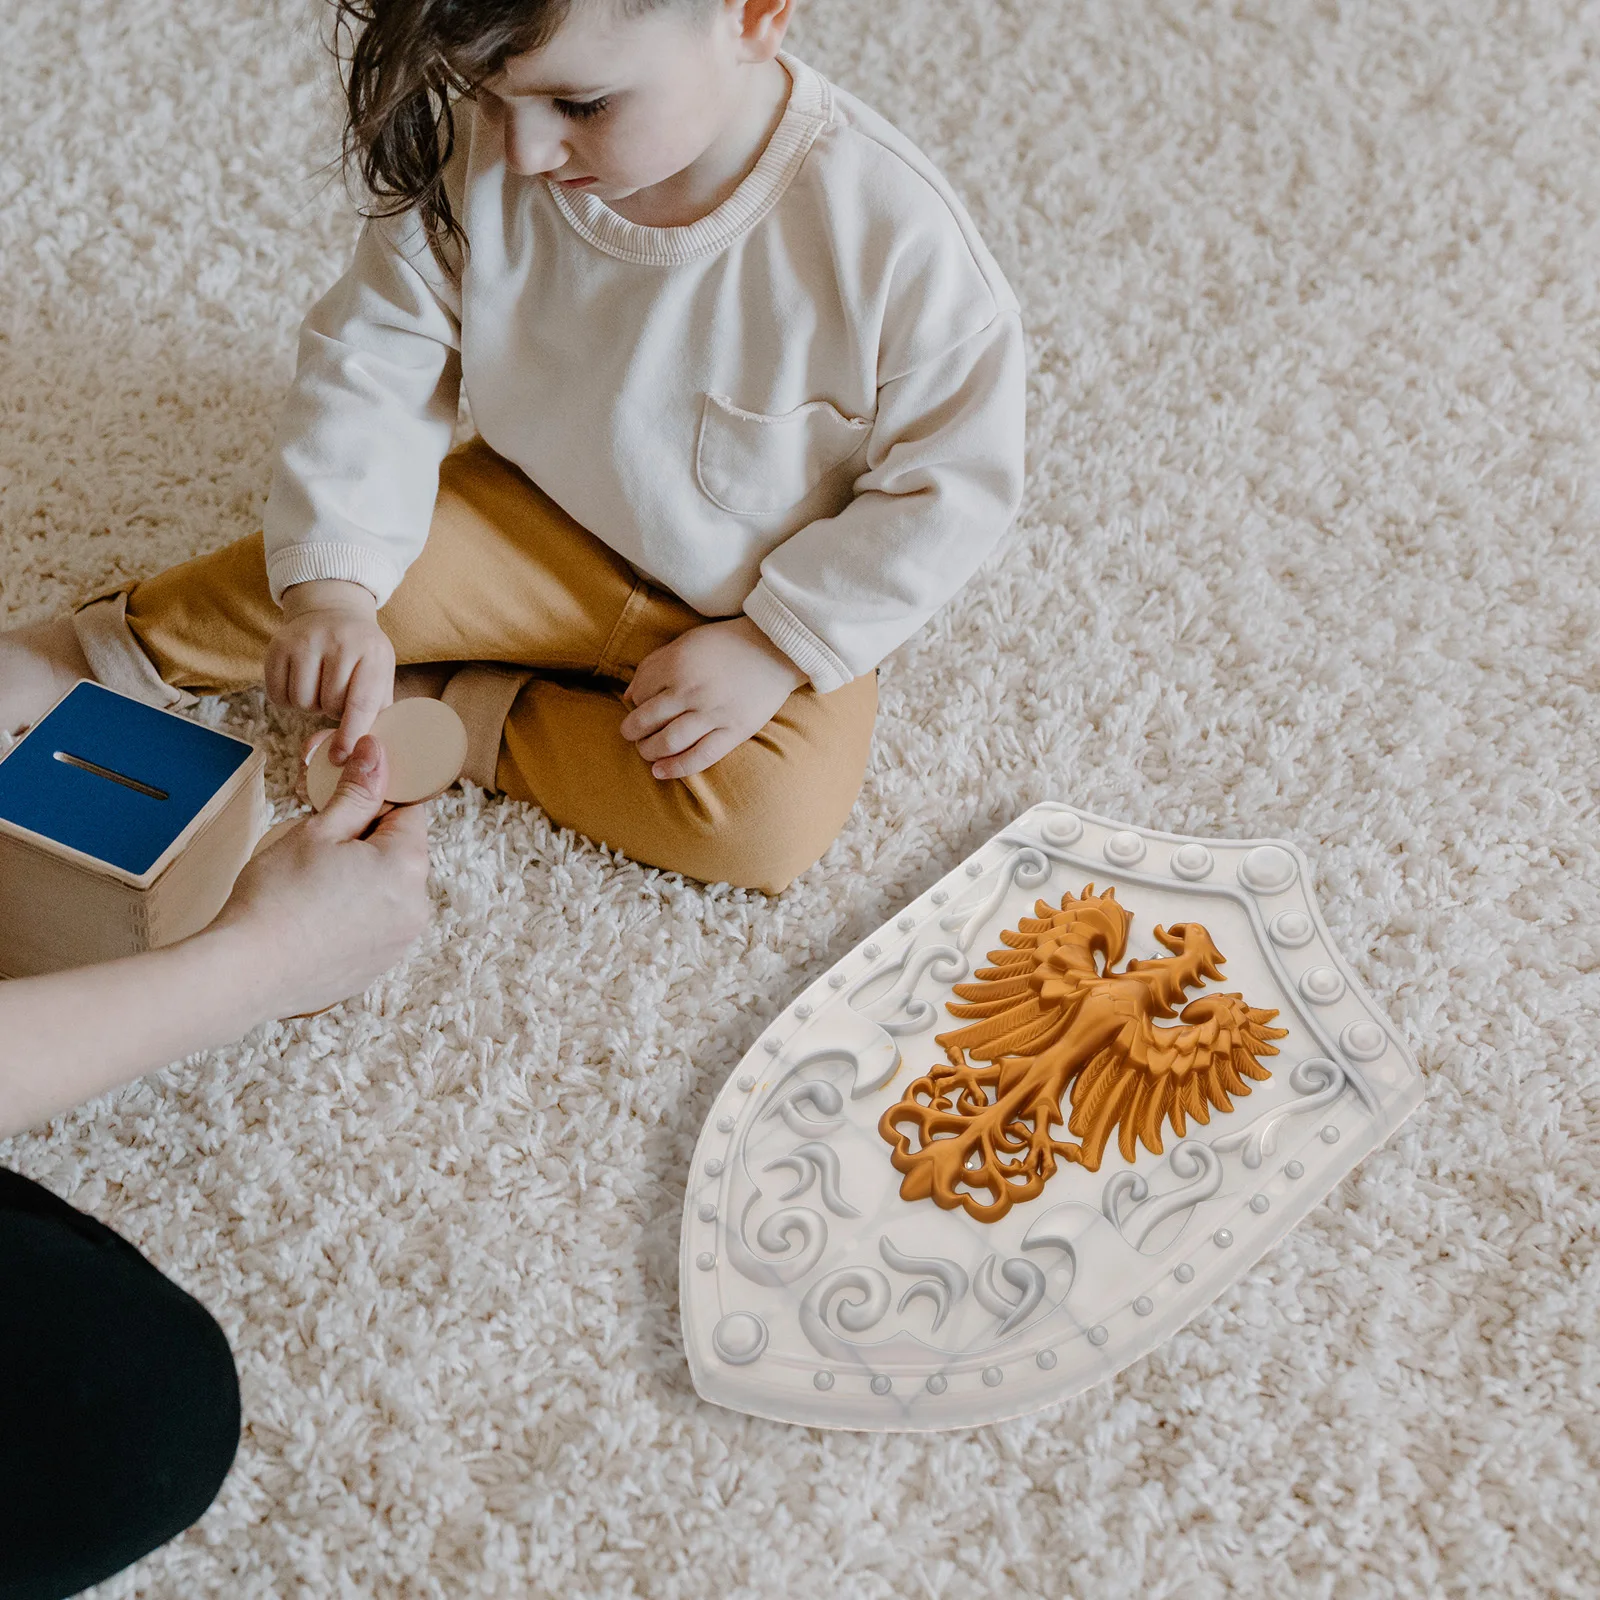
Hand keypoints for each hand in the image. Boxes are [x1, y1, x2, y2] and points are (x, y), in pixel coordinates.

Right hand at [211, 735, 430, 1015]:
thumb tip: (377, 752)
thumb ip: (356, 791)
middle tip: (317, 850)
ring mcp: (400, 941)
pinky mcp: (379, 966)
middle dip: (366, 843)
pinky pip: (374, 925)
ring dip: (361, 880)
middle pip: (400, 853)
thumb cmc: (276, 896)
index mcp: (408, 864)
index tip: (344, 806)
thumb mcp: (317, 830)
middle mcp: (417, 905)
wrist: (246, 972)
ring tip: (311, 888)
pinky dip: (352, 916)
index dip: (375, 802)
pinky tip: (313, 919)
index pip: (409, 812)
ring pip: (387, 891)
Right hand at [267, 579, 395, 762]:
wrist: (332, 611)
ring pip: (301, 702)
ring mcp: (306, 641)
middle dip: (332, 711)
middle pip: (328, 705)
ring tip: (319, 688)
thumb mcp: (381, 673)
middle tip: (336, 696)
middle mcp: (340, 642)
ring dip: (309, 706)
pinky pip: (276, 694)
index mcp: (373, 653)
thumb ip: (378, 709)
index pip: (361, 703)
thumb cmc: (361, 654)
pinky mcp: (278, 645)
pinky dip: (287, 699)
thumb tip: (365, 752)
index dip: (351, 734)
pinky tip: (300, 684)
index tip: (342, 757)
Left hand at [620, 616, 805, 778]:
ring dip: (648, 751)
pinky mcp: (733, 731)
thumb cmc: (728, 644)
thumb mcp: (686, 642)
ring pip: (667, 742)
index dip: (635, 702)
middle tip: (632, 734)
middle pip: (646, 720)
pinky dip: (675, 768)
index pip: (639, 692)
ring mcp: (712, 714)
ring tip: (645, 751)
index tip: (641, 705)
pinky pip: (699, 757)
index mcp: (677, 663)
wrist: (776, 649)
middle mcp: (691, 690)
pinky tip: (659, 772)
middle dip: (632, 731)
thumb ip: (655, 665)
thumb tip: (629, 696)